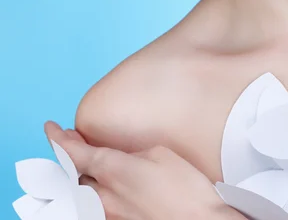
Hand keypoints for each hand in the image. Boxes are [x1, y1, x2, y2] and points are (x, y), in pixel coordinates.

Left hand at [44, 121, 240, 219]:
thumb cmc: (186, 188)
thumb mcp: (160, 154)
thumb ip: (133, 153)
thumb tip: (124, 159)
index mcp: (112, 169)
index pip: (73, 152)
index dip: (58, 139)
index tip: (50, 127)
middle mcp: (105, 194)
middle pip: (71, 175)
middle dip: (67, 157)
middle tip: (68, 140)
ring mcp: (111, 214)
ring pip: (81, 194)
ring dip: (78, 177)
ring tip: (81, 164)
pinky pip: (96, 208)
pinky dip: (91, 195)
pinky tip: (100, 188)